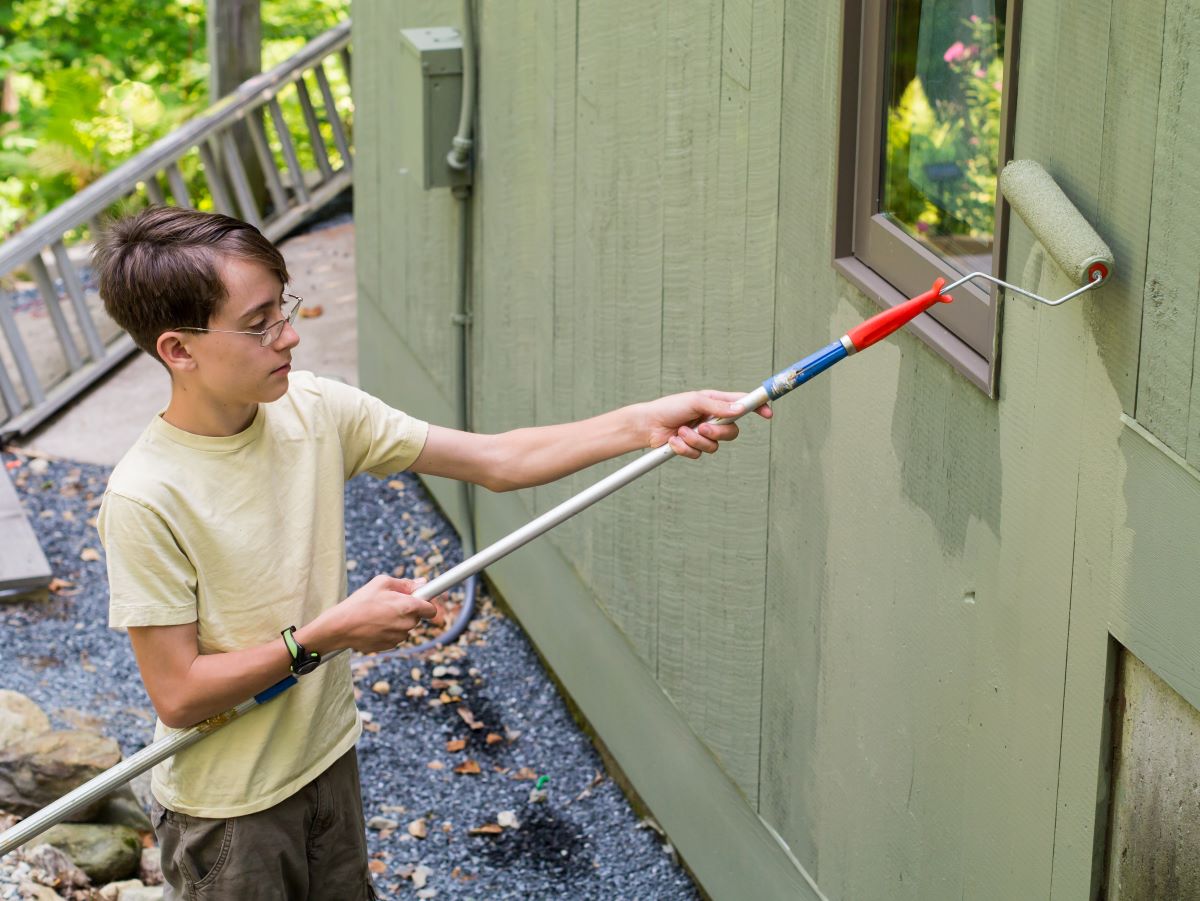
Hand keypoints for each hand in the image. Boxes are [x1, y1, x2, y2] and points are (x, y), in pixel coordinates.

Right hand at [322, 575, 440, 653]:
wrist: (341, 626)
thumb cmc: (360, 602)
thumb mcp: (382, 583)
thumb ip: (405, 583)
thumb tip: (422, 583)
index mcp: (409, 607)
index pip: (432, 609)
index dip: (428, 603)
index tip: (423, 599)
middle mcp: (407, 624)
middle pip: (417, 617)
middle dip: (408, 609)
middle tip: (390, 602)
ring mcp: (399, 637)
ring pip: (405, 627)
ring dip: (397, 621)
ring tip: (378, 614)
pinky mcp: (389, 646)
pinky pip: (395, 636)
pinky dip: (388, 630)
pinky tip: (374, 624)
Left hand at [643, 390, 771, 458]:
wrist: (647, 425)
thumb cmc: (669, 407)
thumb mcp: (694, 401)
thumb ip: (718, 406)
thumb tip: (740, 410)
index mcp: (715, 403)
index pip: (742, 405)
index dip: (757, 408)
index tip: (768, 413)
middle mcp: (712, 419)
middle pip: (732, 432)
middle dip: (717, 433)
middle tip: (702, 427)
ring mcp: (704, 435)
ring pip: (714, 446)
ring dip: (695, 440)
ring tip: (680, 431)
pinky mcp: (693, 448)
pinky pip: (698, 454)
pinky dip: (685, 448)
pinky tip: (673, 441)